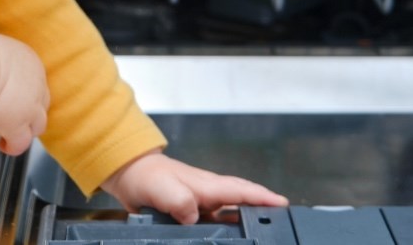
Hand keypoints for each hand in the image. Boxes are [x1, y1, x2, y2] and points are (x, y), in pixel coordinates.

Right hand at [0, 29, 49, 155]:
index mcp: (29, 61)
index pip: (34, 80)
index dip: (24, 90)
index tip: (10, 95)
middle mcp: (37, 83)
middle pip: (42, 102)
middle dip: (29, 110)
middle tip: (12, 115)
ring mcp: (31, 106)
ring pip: (38, 125)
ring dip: (26, 130)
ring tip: (10, 134)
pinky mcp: (18, 124)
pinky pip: (21, 142)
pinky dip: (14, 146)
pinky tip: (3, 145)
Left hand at [100, 151, 288, 224]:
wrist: (130, 174)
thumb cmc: (147, 176)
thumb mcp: (163, 189)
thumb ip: (181, 202)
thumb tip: (194, 218)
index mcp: (207, 184)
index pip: (241, 191)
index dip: (263, 198)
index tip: (283, 204)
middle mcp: (209, 192)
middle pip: (243, 200)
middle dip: (263, 208)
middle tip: (281, 221)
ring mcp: (202, 201)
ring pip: (231, 212)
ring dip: (246, 220)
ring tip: (261, 231)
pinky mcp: (193, 210)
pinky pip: (216, 221)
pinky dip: (226, 227)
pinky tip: (228, 236)